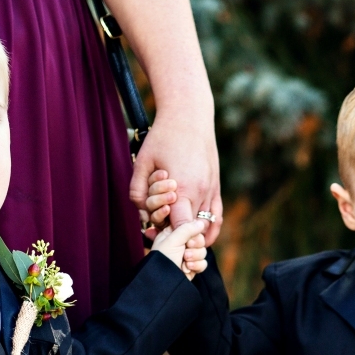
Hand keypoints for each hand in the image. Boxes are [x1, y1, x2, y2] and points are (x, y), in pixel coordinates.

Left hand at [131, 114, 222, 245]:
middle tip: (161, 232)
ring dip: (192, 234)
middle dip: (177, 235)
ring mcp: (212, 191)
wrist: (189, 116)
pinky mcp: (216, 188)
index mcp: (183, 188)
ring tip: (178, 234)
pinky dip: (209, 230)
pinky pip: (217, 218)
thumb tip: (141, 215)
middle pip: (192, 230)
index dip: (170, 237)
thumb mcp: (142, 162)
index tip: (159, 237)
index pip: (181, 228)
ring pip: (206, 227)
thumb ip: (137, 191)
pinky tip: (199, 235)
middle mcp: (202, 193)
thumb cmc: (163, 137)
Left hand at [151, 218, 208, 279]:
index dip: (193, 233)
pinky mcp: (192, 267)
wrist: (162, 281)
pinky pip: (203, 263)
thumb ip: (187, 229)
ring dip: (195, 256)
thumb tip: (201, 222)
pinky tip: (187, 268)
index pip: (191, 227)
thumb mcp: (173, 239)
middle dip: (195, 246)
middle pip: (200, 239)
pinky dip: (197, 266)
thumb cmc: (163, 258)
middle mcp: (181, 244)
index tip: (188, 239)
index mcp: (173, 234)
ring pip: (203, 251)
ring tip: (185, 261)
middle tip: (186, 250)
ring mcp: (187, 256)